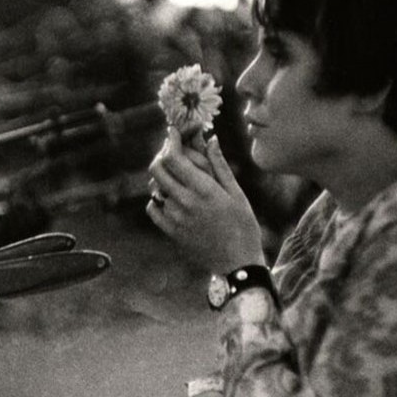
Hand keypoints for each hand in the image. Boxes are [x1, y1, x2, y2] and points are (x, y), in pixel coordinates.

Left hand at [147, 128, 263, 273]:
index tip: (173, 132)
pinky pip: (153, 208)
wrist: (238, 263)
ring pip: (155, 188)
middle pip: (158, 169)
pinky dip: (157, 199)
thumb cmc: (244, 226)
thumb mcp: (236, 193)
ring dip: (162, 177)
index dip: (171, 141)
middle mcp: (185, 202)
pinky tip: (170, 197)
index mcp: (204, 190)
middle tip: (171, 151)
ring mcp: (175, 218)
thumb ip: (219, 165)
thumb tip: (211, 139)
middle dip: (162, 155)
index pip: (175, 158)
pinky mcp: (171, 232)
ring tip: (176, 176)